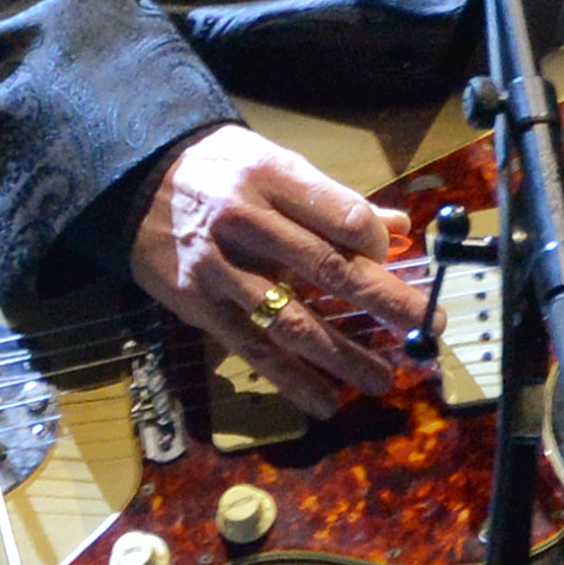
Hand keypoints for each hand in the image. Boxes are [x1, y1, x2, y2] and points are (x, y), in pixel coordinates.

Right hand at [129, 123, 430, 418]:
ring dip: (343, 355)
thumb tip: (397, 230)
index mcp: (273, 177)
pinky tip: (325, 401)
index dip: (377, 244)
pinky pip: (252, 349)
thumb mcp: (275, 163)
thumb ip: (333, 200)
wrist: (138, 182)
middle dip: (384, 301)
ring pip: (292, 320)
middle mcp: (247, 222)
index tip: (398, 261)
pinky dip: (292, 380)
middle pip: (327, 268)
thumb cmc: (222, 171)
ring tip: (384, 378)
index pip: (342, 215)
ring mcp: (221, 269)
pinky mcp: (199, 306)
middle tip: (426, 324)